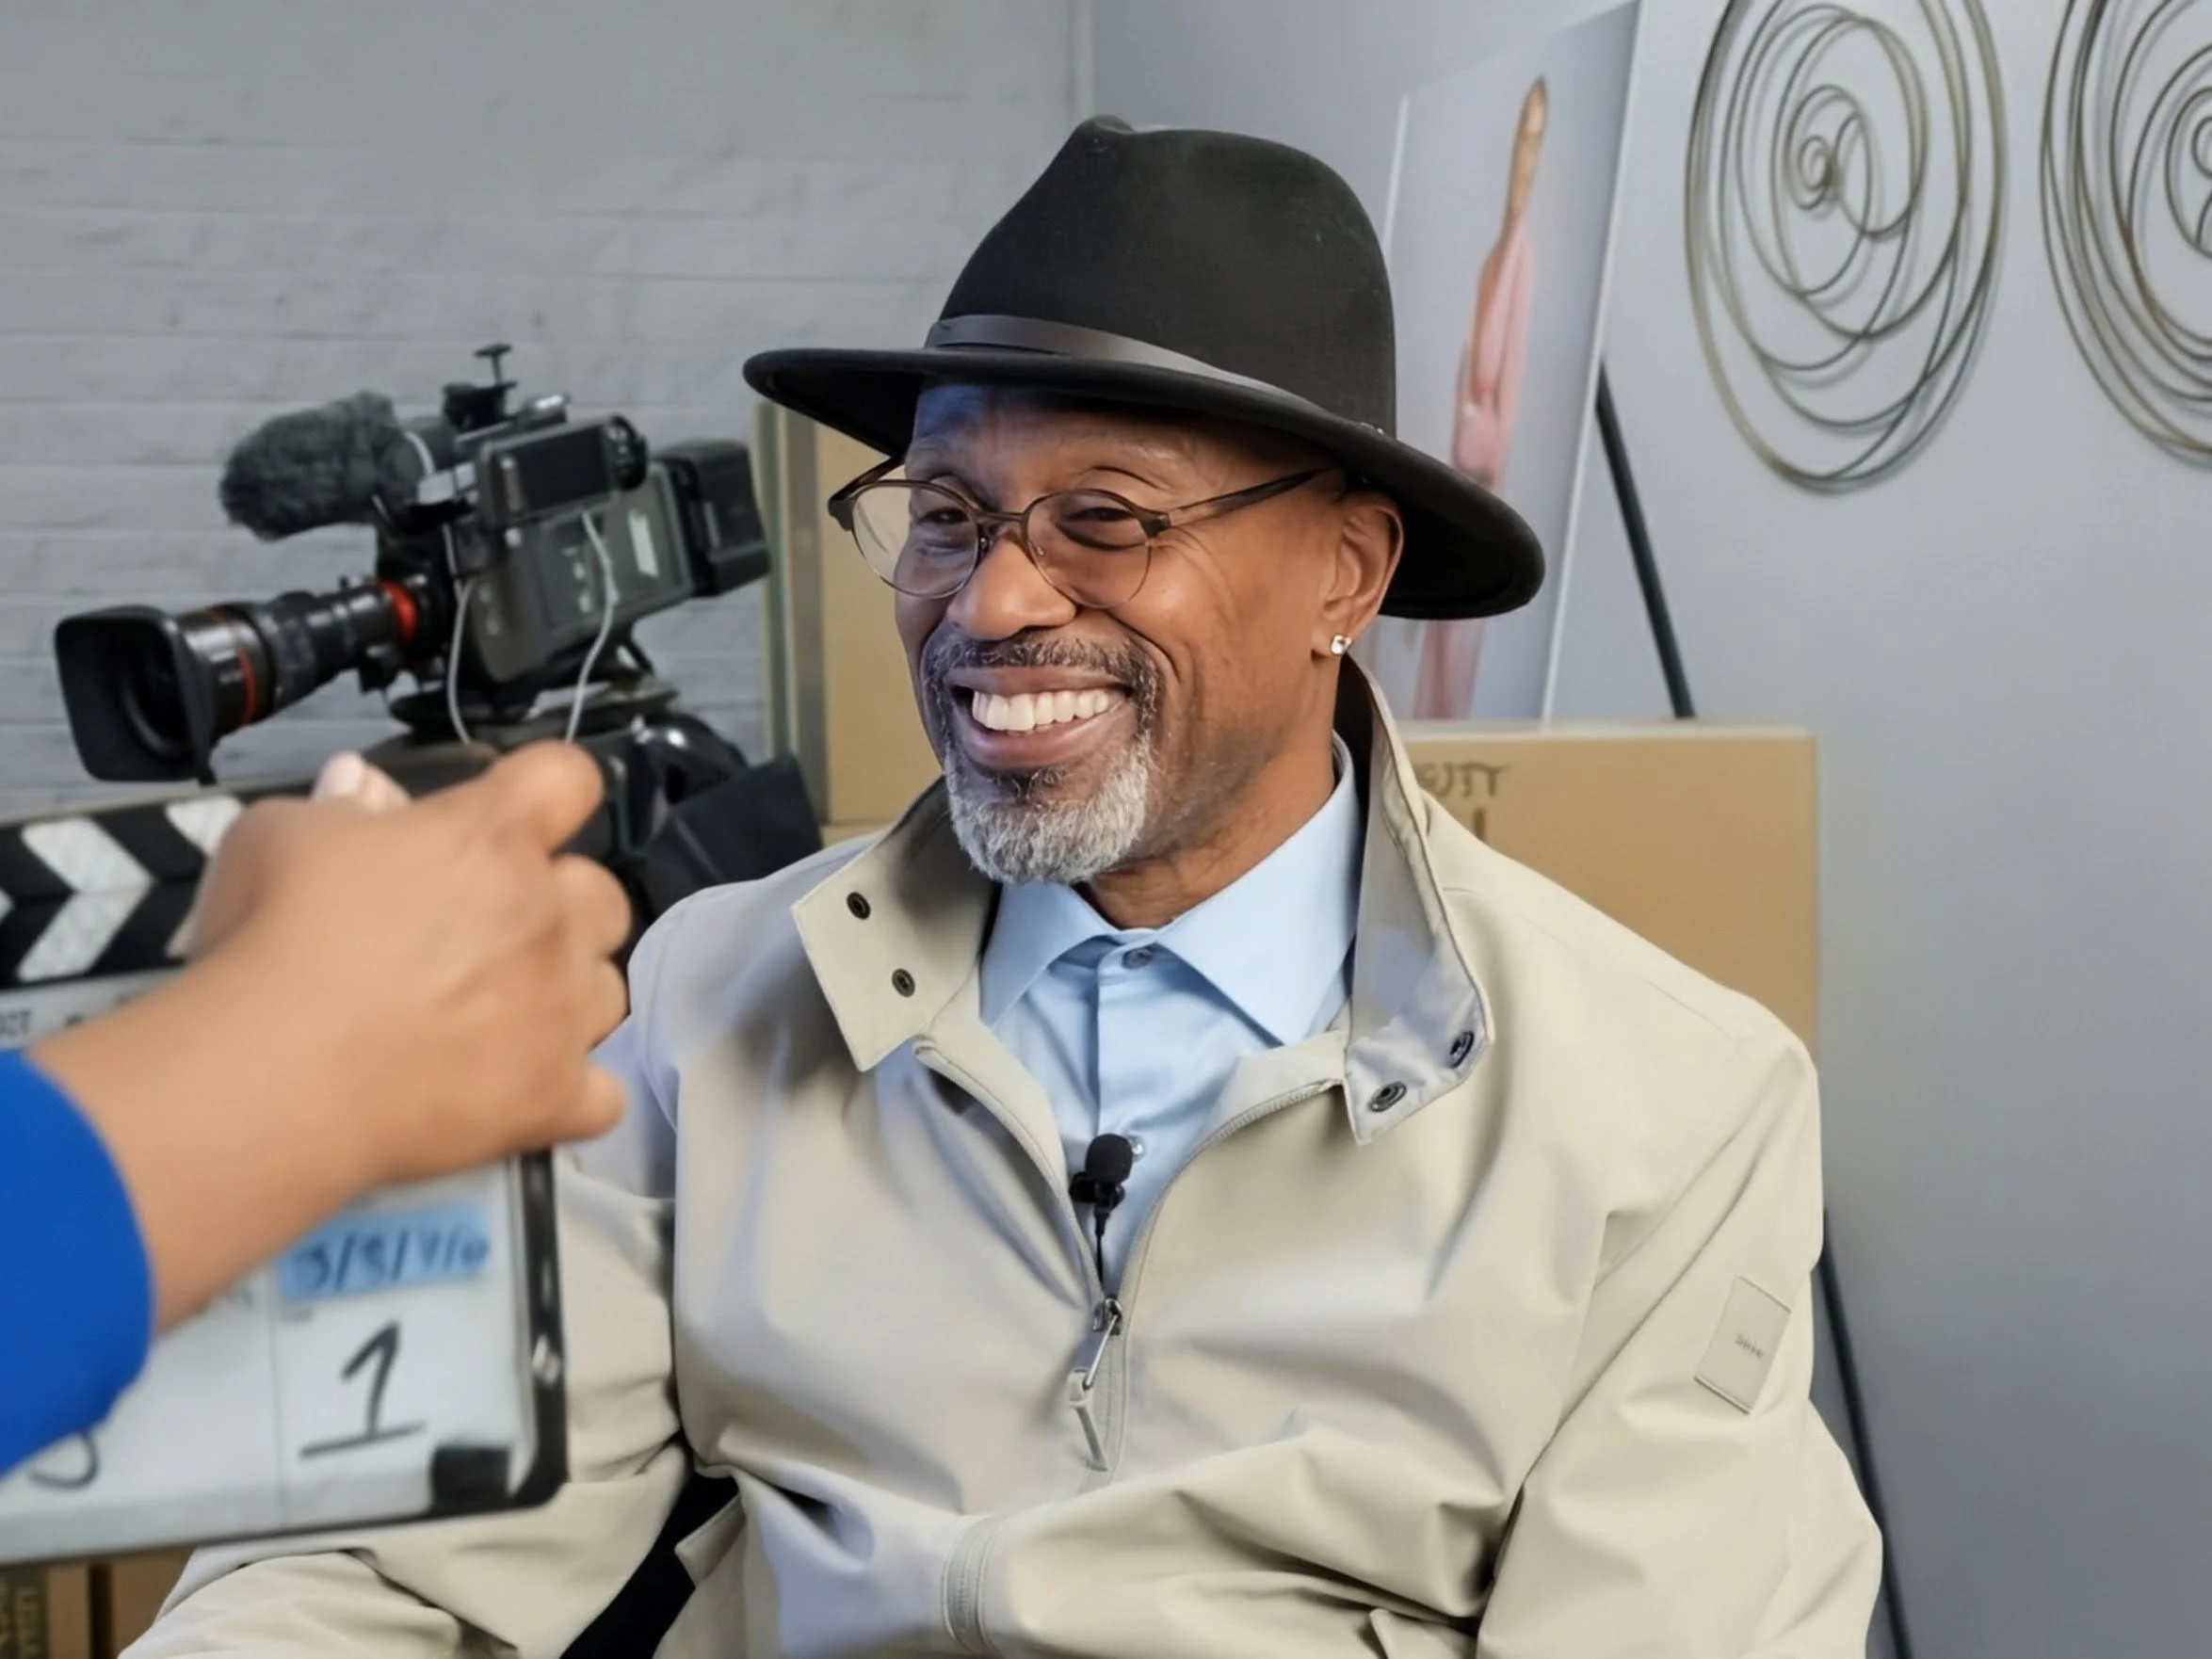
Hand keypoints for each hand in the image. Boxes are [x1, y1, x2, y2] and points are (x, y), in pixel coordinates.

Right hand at [33, 742, 634, 1326]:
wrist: (273, 1070)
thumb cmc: (273, 936)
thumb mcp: (278, 836)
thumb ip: (338, 807)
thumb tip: (364, 787)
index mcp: (493, 835)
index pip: (567, 777)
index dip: (549, 790)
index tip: (517, 814)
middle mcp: (550, 915)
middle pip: (604, 894)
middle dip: (562, 906)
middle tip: (493, 933)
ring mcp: (563, 1010)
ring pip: (608, 990)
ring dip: (568, 998)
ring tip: (505, 1019)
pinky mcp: (557, 1094)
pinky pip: (605, 1095)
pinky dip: (574, 1094)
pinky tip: (529, 1095)